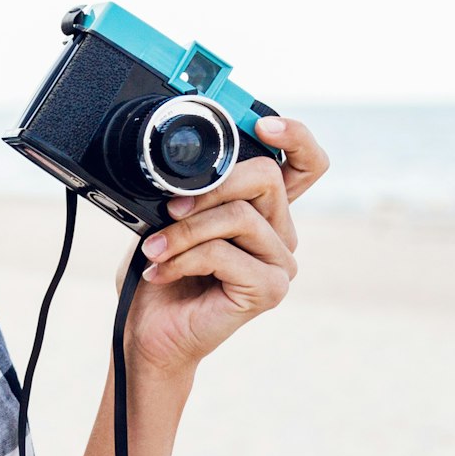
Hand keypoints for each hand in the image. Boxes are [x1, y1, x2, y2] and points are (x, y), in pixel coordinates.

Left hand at [123, 115, 329, 375]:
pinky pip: (224, 253)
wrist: (150, 333)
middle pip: (264, 178)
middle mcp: (281, 233)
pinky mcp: (270, 289)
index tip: (263, 122)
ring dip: (182, 231)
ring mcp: (281, 263)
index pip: (304, 164)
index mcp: (264, 211)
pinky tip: (161, 272)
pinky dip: (183, 258)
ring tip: (153, 249)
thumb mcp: (168, 219)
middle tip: (168, 209)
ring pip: (237, 217)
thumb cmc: (160, 275)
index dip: (296, 137)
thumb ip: (190, 192)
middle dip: (208, 188)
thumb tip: (185, 169)